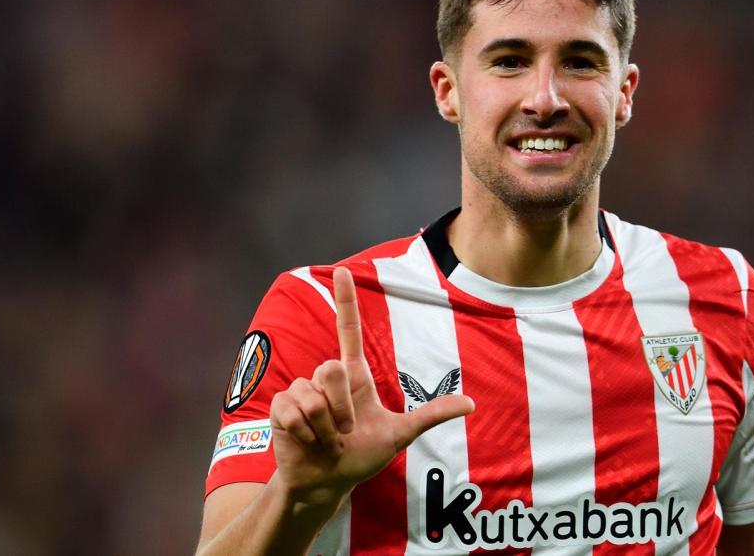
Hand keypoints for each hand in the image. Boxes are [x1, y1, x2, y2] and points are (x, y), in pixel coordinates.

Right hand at [268, 267, 473, 508]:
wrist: (327, 482)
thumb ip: (431, 416)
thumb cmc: (361, 456)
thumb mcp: (399, 434)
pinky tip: (308, 442)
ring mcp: (302, 390)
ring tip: (327, 440)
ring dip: (326, 427)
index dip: (346, 300)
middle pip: (332, 369)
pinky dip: (307, 433)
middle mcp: (326, 377)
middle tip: (345, 430)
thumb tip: (472, 404)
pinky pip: (295, 410)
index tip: (342, 271)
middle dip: (343, 407)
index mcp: (353, 376)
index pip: (348, 330)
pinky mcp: (281, 407)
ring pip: (314, 395)